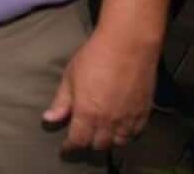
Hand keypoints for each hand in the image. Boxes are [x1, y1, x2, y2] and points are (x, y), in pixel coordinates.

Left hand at [42, 30, 158, 149]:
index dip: (70, 147)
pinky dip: (126, 135)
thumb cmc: (94, 57)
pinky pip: (135, 134)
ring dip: (108, 141)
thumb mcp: (70, 77)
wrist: (128, 45)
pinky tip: (119, 129)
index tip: (65, 147)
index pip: (78, 141)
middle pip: (98, 145)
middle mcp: (109, 121)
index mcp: (87, 113)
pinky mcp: (144, 112)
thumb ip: (61, 102)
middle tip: (82, 138)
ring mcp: (129, 118)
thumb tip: (49, 120)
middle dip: (88, 144)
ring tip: (100, 134)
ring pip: (118, 143)